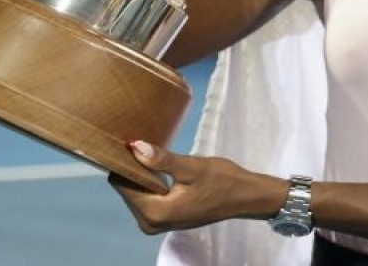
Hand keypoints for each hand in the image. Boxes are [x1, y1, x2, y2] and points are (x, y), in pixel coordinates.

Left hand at [110, 141, 285, 234]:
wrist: (245, 198)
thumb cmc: (223, 181)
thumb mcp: (192, 167)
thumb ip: (162, 160)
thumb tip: (134, 146)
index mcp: (155, 212)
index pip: (122, 184)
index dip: (125, 162)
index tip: (131, 143)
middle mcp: (150, 223)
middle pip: (126, 189)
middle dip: (133, 168)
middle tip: (147, 146)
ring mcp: (156, 223)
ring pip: (135, 191)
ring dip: (142, 173)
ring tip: (154, 155)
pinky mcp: (163, 219)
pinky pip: (145, 196)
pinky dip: (150, 181)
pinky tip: (160, 168)